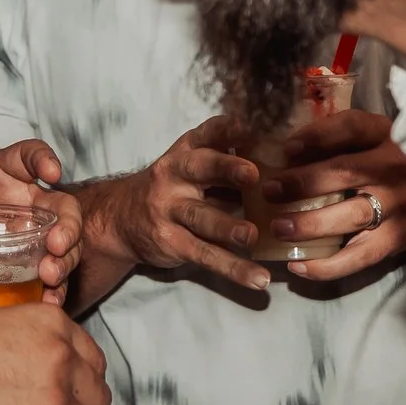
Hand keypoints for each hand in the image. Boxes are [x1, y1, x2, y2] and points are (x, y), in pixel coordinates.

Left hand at [0, 139, 83, 301]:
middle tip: (56, 244)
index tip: (52, 173)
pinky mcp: (37, 265)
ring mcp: (37, 236)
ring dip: (66, 260)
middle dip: (67, 224)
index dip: (44, 159)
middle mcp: (28, 203)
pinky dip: (55, 290)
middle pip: (62, 206)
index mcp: (4, 175)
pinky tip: (47, 303)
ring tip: (50, 277)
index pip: (29, 156)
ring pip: (66, 243)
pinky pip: (56, 277)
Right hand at [72, 116, 268, 305]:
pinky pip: (205, 255)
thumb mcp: (193, 166)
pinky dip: (233, 268)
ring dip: (227, 226)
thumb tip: (285, 163)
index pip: (207, 133)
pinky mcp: (172, 242)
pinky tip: (258, 278)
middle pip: (201, 168)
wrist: (120, 219)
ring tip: (251, 235)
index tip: (252, 126)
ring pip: (200, 216)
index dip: (228, 128)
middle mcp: (174, 175)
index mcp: (186, 151)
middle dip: (227, 168)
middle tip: (253, 174)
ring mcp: (169, 209)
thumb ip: (229, 162)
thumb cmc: (175, 188)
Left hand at [271, 110, 405, 281]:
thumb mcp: (376, 136)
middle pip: (346, 172)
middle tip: (269, 191)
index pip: (353, 128)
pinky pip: (361, 256)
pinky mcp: (398, 239)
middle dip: (303, 182)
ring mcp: (398, 206)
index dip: (318, 136)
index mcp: (386, 136)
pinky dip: (328, 266)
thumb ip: (338, 136)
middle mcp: (394, 168)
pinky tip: (298, 266)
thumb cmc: (396, 159)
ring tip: (279, 228)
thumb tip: (287, 150)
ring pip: (353, 216)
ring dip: (312, 224)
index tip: (287, 147)